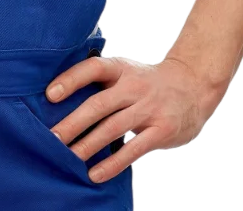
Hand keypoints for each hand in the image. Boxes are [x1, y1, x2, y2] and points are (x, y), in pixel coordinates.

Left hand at [44, 53, 226, 182]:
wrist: (192, 86)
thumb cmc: (147, 82)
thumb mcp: (126, 72)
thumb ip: (102, 83)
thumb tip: (60, 99)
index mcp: (121, 69)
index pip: (93, 69)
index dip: (71, 80)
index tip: (50, 95)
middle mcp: (134, 86)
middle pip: (99, 104)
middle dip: (73, 122)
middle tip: (53, 137)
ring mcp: (148, 109)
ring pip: (113, 128)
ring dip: (89, 144)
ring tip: (69, 157)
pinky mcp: (160, 130)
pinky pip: (133, 149)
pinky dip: (113, 163)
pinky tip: (95, 173)